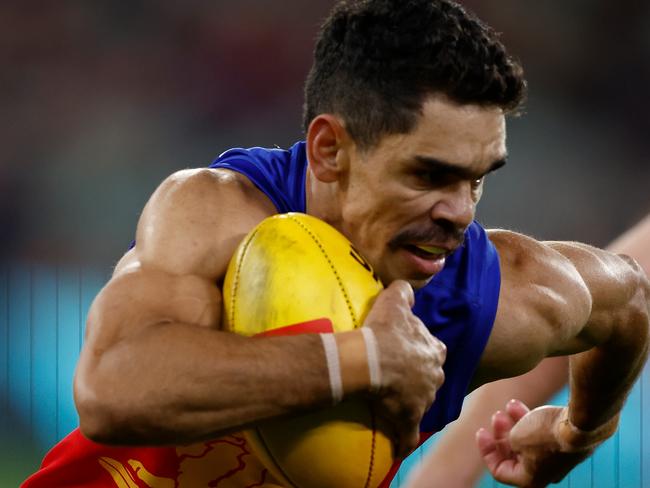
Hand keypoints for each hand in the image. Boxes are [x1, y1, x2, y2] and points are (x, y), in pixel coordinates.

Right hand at [363, 280, 446, 458]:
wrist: (371, 359)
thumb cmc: (384, 330)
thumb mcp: (395, 300)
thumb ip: (405, 292)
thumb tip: (407, 289)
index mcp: (433, 350)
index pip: (435, 350)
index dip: (423, 350)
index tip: (410, 351)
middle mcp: (434, 376)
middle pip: (431, 378)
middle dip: (421, 379)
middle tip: (402, 378)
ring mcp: (423, 400)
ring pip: (422, 404)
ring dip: (413, 405)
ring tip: (395, 405)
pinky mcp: (408, 419)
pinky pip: (408, 436)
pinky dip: (404, 442)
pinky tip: (399, 449)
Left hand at [477, 400, 592, 486]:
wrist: (580, 423)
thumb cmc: (546, 434)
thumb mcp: (515, 437)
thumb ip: (508, 440)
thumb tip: (513, 437)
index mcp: (530, 480)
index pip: (500, 470)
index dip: (487, 450)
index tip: (482, 431)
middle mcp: (544, 473)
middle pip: (514, 454)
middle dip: (502, 433)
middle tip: (497, 416)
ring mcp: (556, 458)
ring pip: (527, 440)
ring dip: (514, 423)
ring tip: (507, 406)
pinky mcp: (564, 442)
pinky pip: (540, 433)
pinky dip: (528, 420)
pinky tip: (517, 404)